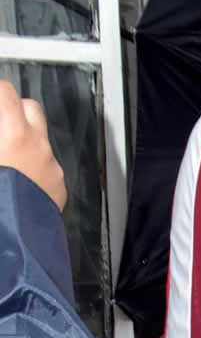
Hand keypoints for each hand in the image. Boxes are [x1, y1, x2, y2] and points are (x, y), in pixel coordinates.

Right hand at [0, 81, 64, 210]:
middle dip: (9, 109)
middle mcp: (38, 146)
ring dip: (22, 139)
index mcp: (13, 134)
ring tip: (2, 153)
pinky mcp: (57, 189)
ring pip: (40, 140)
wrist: (9, 244)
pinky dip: (31, 167)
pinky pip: (46, 168)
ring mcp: (52, 167)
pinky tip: (14, 181)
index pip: (4, 93)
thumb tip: (2, 137)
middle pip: (29, 109)